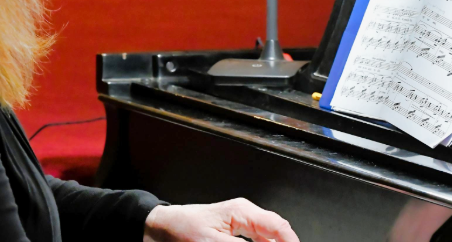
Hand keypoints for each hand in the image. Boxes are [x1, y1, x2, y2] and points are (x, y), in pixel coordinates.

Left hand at [143, 198, 299, 241]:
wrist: (160, 228)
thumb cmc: (181, 229)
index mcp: (243, 212)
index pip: (278, 227)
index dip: (291, 241)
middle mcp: (245, 216)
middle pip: (275, 233)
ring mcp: (240, 225)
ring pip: (266, 239)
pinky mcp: (234, 234)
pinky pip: (255, 241)